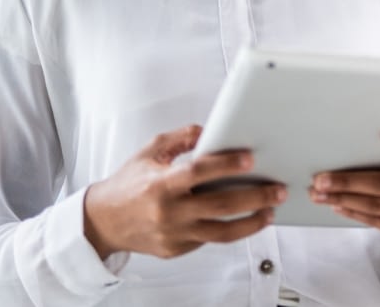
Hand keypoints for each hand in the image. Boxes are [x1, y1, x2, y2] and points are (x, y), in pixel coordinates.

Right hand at [82, 124, 286, 259]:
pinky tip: (247, 221)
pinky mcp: (176, 249)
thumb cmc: (127, 185)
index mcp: (161, 184)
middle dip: (255, 197)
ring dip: (251, 223)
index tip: (251, 158)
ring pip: (221, 233)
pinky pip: (209, 240)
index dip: (227, 164)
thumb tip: (208, 130)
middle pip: (220, 205)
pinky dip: (230, 231)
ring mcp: (173, 234)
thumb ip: (180, 138)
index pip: (199, 172)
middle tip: (277, 189)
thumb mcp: (149, 153)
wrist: (102, 222)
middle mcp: (168, 211)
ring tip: (270, 211)